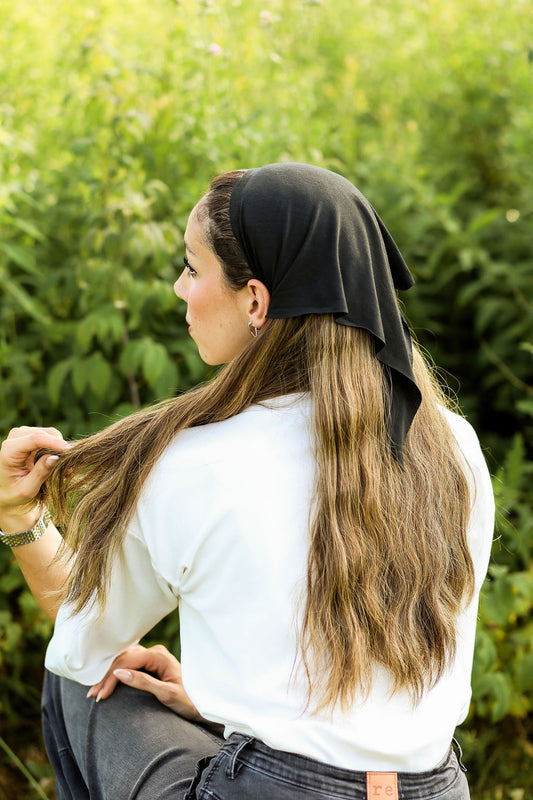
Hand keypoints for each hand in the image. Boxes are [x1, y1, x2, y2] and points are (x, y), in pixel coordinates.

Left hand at [0, 426, 69, 531]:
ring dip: (59, 448)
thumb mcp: (26, 490)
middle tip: (67, 468)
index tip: (70, 451)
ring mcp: (23, 433)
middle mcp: (15, 437)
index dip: (54, 443)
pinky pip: (50, 436)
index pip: (35, 439)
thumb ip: (40, 473)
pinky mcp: (30, 435)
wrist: (5, 490)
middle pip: (45, 434)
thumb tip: (56, 457)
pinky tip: (56, 463)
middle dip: (59, 448)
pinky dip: (57, 448)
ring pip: (51, 433)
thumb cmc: (13, 493)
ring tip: (61, 468)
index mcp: (9, 450)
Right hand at [87, 644, 201, 720]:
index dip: (111, 677)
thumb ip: (143, 682)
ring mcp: (153, 657)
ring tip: (96, 691)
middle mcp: (155, 652)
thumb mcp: (166, 694)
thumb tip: (118, 673)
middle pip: (123, 659)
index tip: (101, 695)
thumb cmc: (188, 701)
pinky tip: (107, 682)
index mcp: (159, 656)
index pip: (128, 662)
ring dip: (109, 675)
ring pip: (124, 661)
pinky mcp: (151, 664)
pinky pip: (129, 664)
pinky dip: (117, 673)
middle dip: (106, 677)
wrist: (203, 705)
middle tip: (93, 695)